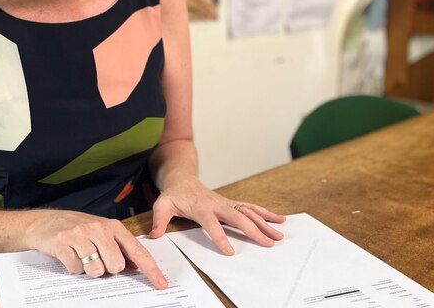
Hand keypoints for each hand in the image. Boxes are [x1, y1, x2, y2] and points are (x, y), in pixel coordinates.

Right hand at [25, 210, 167, 288]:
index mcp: (113, 227)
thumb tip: (137, 267)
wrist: (44, 222)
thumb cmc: (78, 228)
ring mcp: (81, 235)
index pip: (137, 251)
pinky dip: (74, 268)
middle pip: (116, 265)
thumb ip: (119, 247)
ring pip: (96, 270)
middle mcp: (99, 228)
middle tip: (96, 259)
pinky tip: (70, 255)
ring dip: (88, 270)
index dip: (150, 270)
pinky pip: (76, 269)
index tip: (161, 284)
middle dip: (107, 269)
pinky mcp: (63, 243)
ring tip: (81, 256)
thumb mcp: (102, 232)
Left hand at [148, 177, 285, 253]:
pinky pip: (251, 208)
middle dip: (254, 231)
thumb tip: (154, 236)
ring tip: (279, 234)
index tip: (230, 252)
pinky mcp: (232, 204)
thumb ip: (159, 220)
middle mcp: (217, 204)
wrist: (182, 180)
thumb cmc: (173, 195)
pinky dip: (265, 213)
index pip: (212, 223)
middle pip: (238, 218)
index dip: (220, 237)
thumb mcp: (161, 205)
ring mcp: (227, 203)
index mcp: (201, 207)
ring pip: (249, 212)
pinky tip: (279, 219)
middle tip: (268, 244)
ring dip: (265, 223)